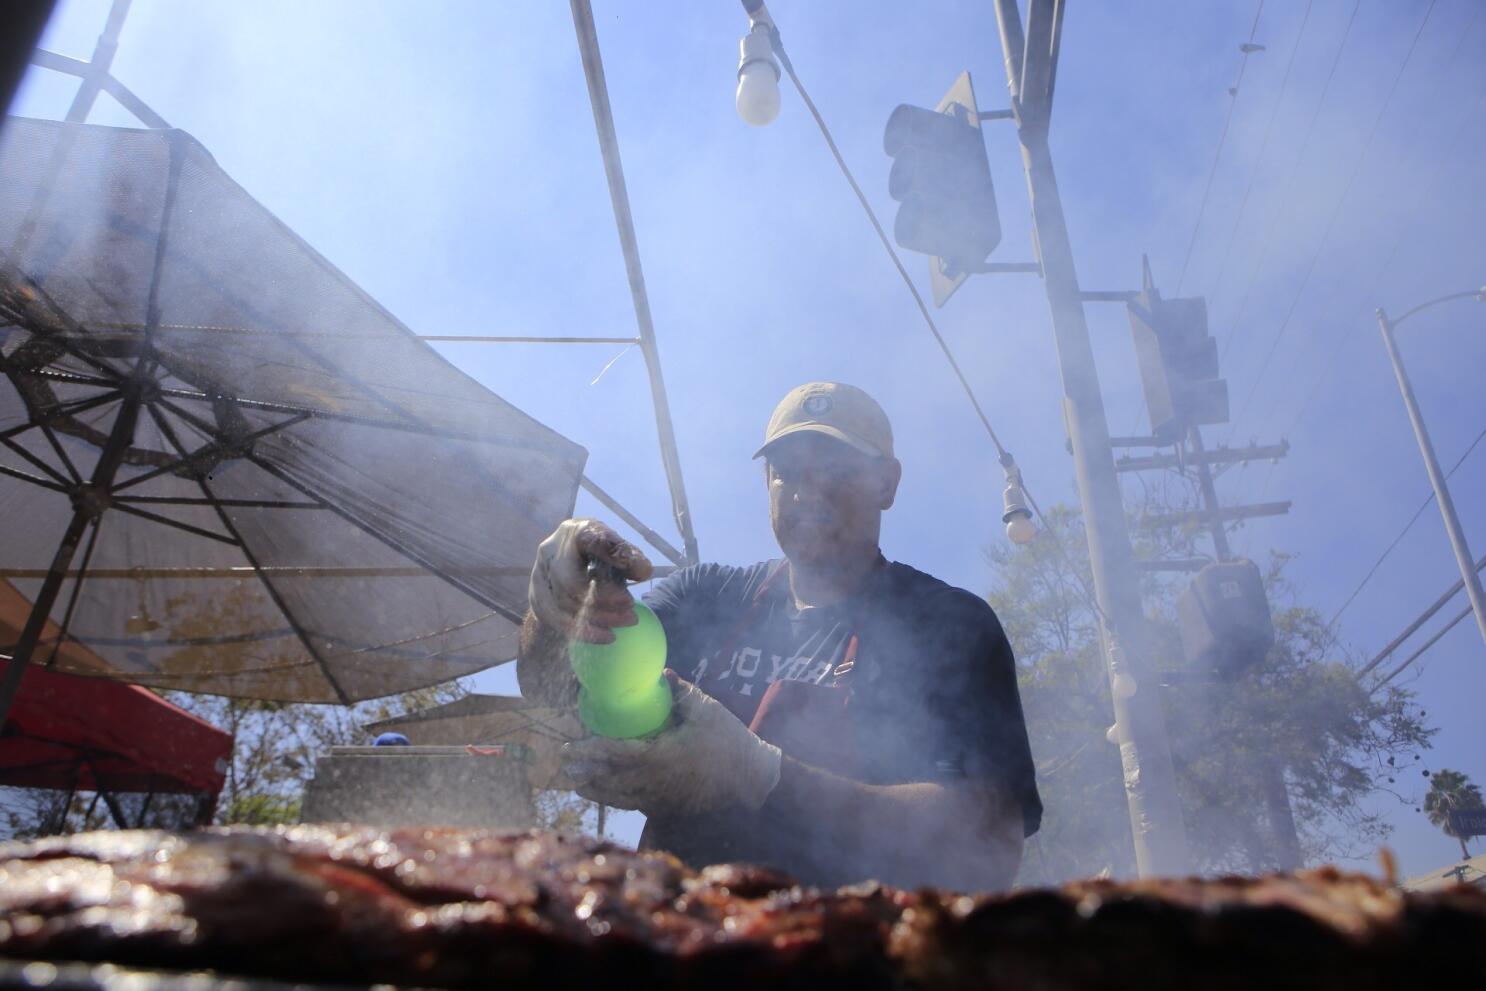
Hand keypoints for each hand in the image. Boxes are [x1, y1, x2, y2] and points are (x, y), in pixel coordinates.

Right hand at [528, 518, 652, 642]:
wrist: (565, 568)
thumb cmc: (597, 556)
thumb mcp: (614, 549)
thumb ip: (628, 556)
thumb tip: (643, 570)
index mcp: (575, 532)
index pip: (591, 539)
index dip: (615, 557)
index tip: (642, 573)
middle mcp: (551, 550)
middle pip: (571, 581)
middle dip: (606, 599)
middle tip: (632, 610)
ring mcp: (539, 575)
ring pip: (565, 604)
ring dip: (600, 618)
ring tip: (627, 621)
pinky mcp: (537, 597)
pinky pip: (558, 620)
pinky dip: (585, 631)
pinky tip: (608, 636)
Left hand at [561, 672, 782, 816]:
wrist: (753, 780)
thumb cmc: (730, 741)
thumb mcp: (707, 710)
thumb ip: (681, 692)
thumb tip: (661, 674)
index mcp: (661, 756)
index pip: (616, 754)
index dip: (590, 751)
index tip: (570, 746)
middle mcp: (656, 781)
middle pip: (610, 781)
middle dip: (585, 773)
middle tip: (564, 764)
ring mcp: (661, 798)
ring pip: (620, 798)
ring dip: (596, 790)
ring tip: (577, 783)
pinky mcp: (669, 807)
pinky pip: (635, 805)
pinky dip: (617, 799)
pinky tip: (607, 794)